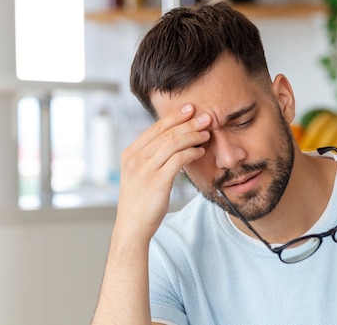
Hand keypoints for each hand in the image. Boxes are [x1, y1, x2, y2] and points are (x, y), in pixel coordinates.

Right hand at [114, 104, 210, 242]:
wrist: (132, 226)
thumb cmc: (139, 201)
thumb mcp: (139, 174)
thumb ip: (151, 157)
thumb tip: (172, 141)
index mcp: (130, 153)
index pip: (155, 128)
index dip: (174, 117)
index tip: (190, 109)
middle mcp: (135, 158)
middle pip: (166, 133)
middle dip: (188, 123)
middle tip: (205, 117)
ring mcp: (145, 169)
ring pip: (173, 143)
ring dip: (193, 136)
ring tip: (206, 134)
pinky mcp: (157, 181)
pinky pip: (178, 159)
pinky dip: (191, 152)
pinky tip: (200, 151)